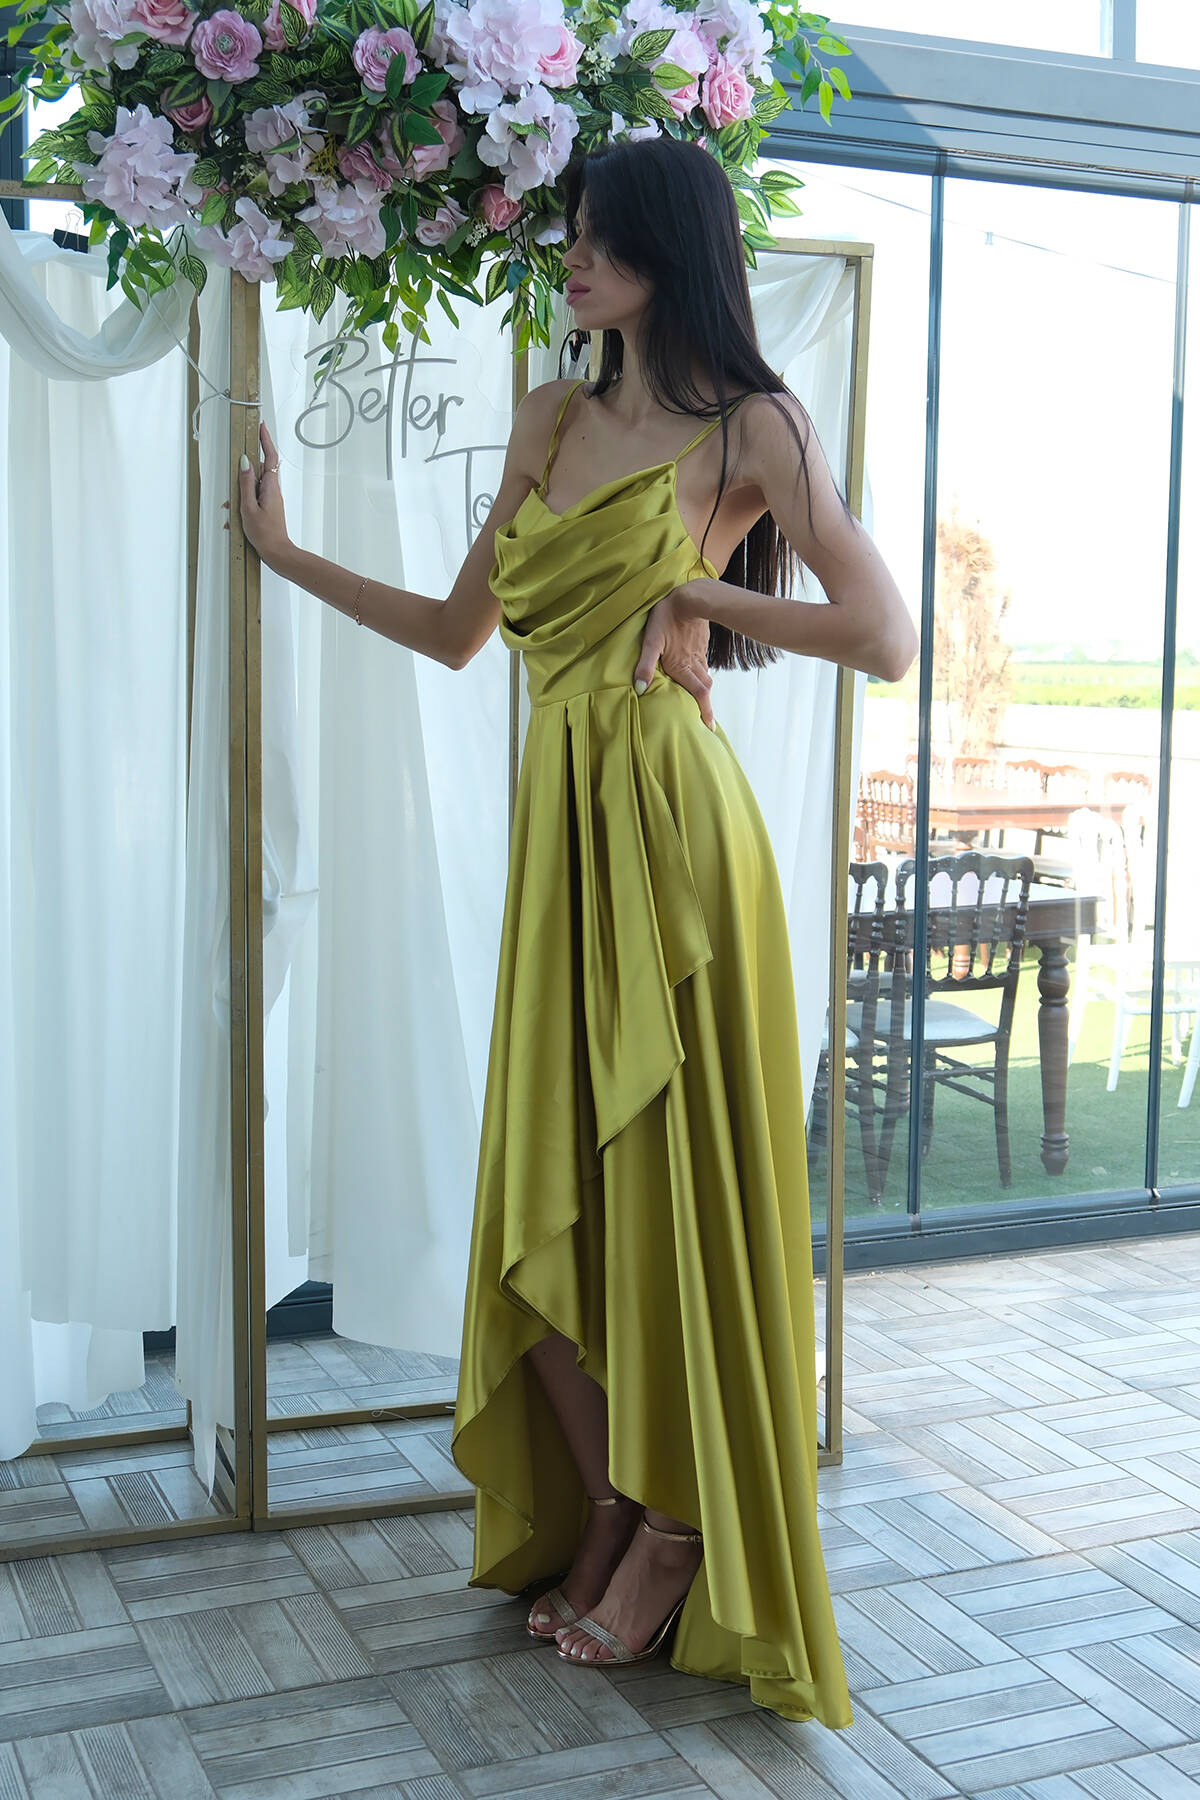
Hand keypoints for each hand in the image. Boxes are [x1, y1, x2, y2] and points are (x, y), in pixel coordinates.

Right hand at [223, 421, 288, 563]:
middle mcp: (273, 490)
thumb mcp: (249, 507)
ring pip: (255, 484)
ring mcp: (271, 498)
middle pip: (261, 468)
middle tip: (239, 458)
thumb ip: (246, 483)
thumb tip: (244, 462)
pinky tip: (236, 515)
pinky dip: (244, 501)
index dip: (265, 439)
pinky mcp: (268, 506)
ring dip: (242, 489)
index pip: (270, 456)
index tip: (260, 426)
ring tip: (234, 507)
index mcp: (270, 487)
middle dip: (247, 465)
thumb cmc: (265, 534)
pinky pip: (254, 496)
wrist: (278, 553)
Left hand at [633, 580, 715, 729]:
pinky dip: (701, 673)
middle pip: (704, 688)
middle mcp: (693, 663)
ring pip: (704, 676)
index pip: (699, 694)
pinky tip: (695, 672)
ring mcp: (699, 653)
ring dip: (703, 690)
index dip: (704, 712)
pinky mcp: (700, 644)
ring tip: (701, 700)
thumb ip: (645, 666)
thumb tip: (640, 689)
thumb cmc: (666, 618)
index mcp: (682, 666)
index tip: (709, 727)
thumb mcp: (651, 642)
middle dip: (706, 705)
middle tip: (707, 720)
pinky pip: (703, 663)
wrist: (688, 596)